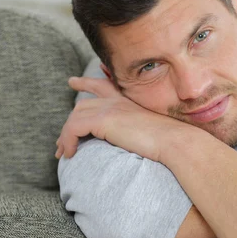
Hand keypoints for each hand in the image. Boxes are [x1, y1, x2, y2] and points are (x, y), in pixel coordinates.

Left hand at [55, 76, 187, 161]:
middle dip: (69, 122)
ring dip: (65, 137)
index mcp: (128, 101)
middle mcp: (117, 101)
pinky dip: (68, 141)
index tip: (73, 82)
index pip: (102, 85)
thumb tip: (138, 143)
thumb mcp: (154, 131)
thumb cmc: (171, 142)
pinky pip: (74, 128)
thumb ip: (141, 132)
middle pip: (82, 105)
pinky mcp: (103, 119)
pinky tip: (70, 155)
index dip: (86, 83)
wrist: (176, 142)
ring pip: (75, 118)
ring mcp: (110, 108)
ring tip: (63, 154)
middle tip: (60, 142)